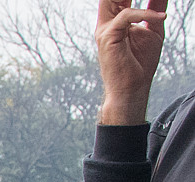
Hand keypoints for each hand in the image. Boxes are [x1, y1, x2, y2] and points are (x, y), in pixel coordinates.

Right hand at [97, 0, 168, 122]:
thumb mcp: (153, 31)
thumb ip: (155, 10)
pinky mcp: (108, 36)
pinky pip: (127, 15)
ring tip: (154, 9)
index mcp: (115, 21)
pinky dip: (146, 13)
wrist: (132, 89)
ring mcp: (104, 29)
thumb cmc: (140, 64)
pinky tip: (161, 17)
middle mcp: (106, 23)